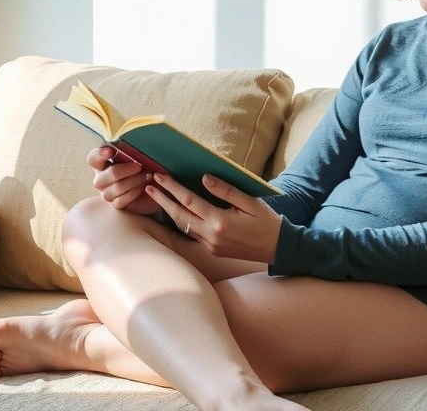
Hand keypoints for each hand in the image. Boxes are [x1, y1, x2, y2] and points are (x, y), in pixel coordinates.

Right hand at [88, 147, 159, 214]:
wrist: (154, 187)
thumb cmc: (143, 168)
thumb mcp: (137, 157)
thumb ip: (129, 151)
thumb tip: (127, 146)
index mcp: (102, 164)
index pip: (93, 158)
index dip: (100, 155)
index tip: (111, 151)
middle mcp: (101, 179)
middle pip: (108, 175)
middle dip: (127, 170)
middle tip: (140, 166)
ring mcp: (106, 193)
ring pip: (117, 188)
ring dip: (135, 181)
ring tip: (147, 176)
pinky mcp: (116, 204)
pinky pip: (121, 200)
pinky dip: (134, 192)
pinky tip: (143, 188)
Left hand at [145, 173, 282, 263]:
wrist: (279, 249)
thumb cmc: (267, 222)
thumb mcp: (250, 202)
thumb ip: (226, 190)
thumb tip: (204, 178)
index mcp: (220, 222)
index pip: (189, 201)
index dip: (172, 188)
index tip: (160, 176)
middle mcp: (211, 236)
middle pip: (179, 215)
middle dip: (162, 199)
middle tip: (148, 185)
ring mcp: (210, 246)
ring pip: (182, 226)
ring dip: (168, 211)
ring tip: (157, 196)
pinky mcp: (212, 251)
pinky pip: (192, 234)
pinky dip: (181, 221)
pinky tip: (176, 211)